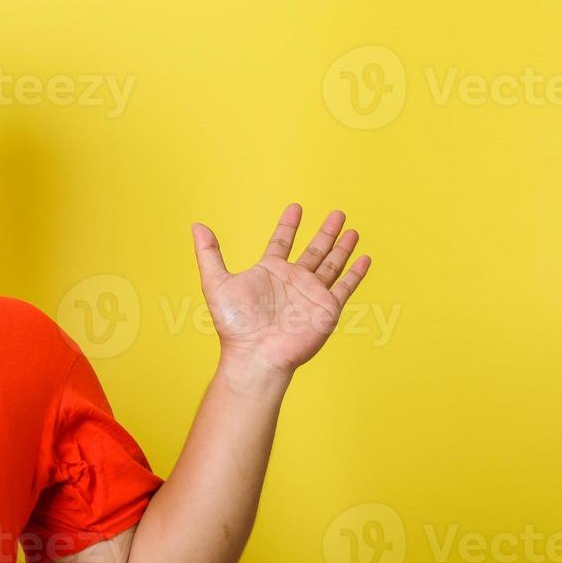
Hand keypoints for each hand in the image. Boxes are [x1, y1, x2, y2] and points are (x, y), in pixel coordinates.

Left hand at [191, 203, 370, 376]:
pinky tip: (364, 258)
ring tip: (351, 229)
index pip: (281, 242)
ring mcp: (311, 294)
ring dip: (342, 247)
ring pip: (332, 264)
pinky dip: (355, 272)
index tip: (296, 207)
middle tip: (337, 213)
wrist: (256, 355)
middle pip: (314, 250)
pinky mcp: (326, 308)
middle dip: (325, 232)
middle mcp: (292, 281)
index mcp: (269, 272)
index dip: (288, 225)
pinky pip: (345, 286)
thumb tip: (197, 226)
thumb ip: (209, 253)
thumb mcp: (216, 283)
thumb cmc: (235, 324)